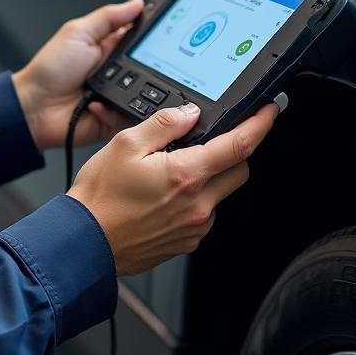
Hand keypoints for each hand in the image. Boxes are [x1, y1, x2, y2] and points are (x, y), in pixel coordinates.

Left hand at [12, 0, 143, 151]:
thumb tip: (136, 3)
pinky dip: (117, 110)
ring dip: (133, 90)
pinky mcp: (115, 118)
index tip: (166, 33)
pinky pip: (131, 116)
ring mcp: (118, 96)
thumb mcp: (77, 33)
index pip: (141, 39)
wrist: (34, 107)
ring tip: (112, 87)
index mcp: (110, 48)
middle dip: (148, 67)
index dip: (155, 36)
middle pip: (151, 67)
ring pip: (148, 94)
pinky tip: (98, 105)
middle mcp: (118, 72)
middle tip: (130, 67)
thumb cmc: (49, 70)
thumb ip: (108, 18)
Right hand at [69, 101, 277, 275]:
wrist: (86, 241)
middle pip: (240, 170)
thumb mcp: (125, 144)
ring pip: (221, 194)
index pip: (239, 145)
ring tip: (167, 174)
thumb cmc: (100, 197)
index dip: (260, 124)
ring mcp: (195, 227)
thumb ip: (164, 124)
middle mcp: (198, 204)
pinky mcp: (187, 242)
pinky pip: (204, 214)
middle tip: (206, 143)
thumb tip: (190, 112)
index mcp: (186, 174)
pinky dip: (194, 200)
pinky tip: (161, 197)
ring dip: (209, 178)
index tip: (269, 112)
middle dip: (233, 152)